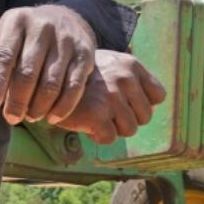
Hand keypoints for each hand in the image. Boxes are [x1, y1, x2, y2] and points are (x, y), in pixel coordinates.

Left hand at [0, 5, 96, 124]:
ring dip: (40, 105)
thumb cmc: (21, 38)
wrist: (63, 18)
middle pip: (28, 71)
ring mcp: (66, 39)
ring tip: (30, 117)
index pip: (4, 55)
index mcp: (15, 21)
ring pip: (52, 80)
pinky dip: (63, 105)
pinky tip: (52, 116)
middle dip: (18, 100)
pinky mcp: (86, 52)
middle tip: (11, 118)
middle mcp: (42, 26)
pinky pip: (75, 85)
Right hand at [51, 50, 166, 143]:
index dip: (142, 103)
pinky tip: (85, 122)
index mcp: (131, 65)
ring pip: (129, 129)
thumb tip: (151, 106)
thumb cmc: (80, 78)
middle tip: (104, 108)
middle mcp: (124, 79)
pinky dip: (97, 135)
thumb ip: (132, 80)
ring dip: (112, 128)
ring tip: (95, 114)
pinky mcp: (97, 115)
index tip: (124, 101)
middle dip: (126, 118)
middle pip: (145, 117)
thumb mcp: (110, 65)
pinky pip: (110, 138)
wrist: (45, 81)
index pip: (158, 95)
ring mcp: (111, 97)